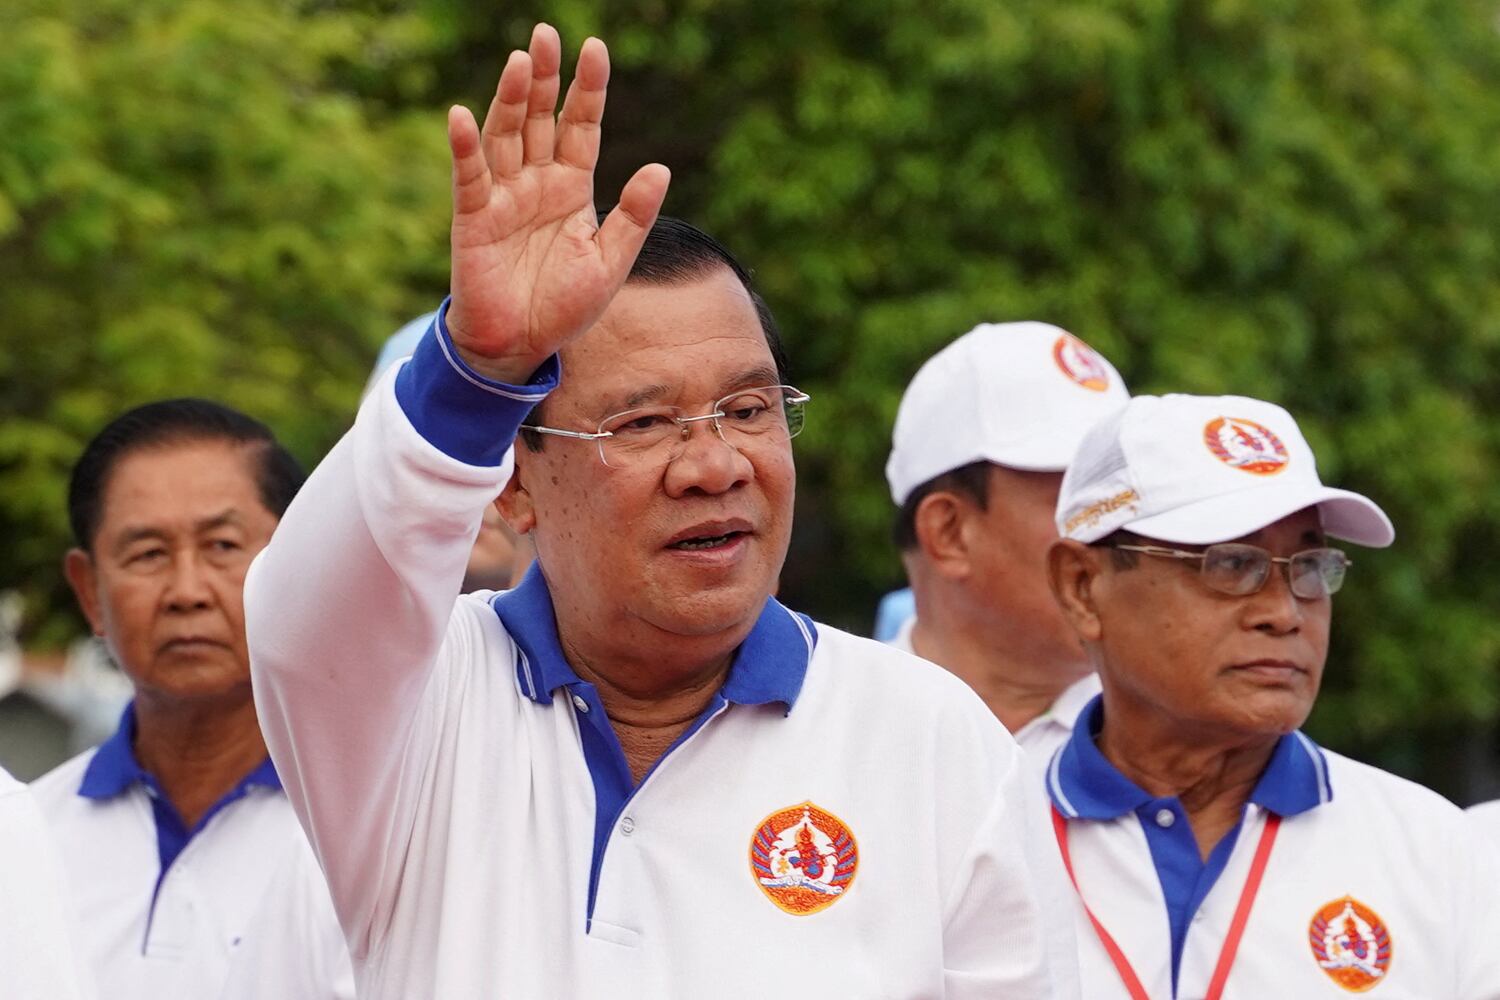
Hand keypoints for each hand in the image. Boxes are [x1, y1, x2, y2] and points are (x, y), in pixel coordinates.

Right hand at [444, 24, 669, 383]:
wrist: (521, 346)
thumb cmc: (565, 306)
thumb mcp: (610, 262)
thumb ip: (633, 217)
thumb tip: (660, 168)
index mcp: (573, 188)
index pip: (582, 127)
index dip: (588, 90)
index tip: (596, 49)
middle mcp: (537, 182)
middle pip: (541, 119)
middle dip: (546, 79)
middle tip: (548, 35)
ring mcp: (503, 196)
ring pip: (507, 136)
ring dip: (512, 100)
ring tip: (521, 62)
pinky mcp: (474, 218)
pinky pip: (470, 176)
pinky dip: (466, 146)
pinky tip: (463, 115)